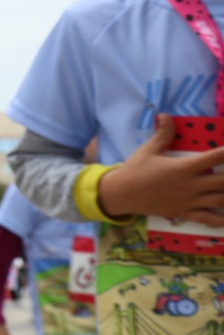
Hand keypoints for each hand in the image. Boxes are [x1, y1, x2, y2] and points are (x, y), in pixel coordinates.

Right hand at [97, 116, 223, 224]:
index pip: (216, 157)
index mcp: (184, 167)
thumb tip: (166, 115)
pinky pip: (208, 219)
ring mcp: (189, 201)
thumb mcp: (148, 150)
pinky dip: (221, 219)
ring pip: (221, 200)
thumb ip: (163, 134)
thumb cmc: (134, 170)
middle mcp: (191, 185)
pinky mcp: (184, 213)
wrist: (120, 194)